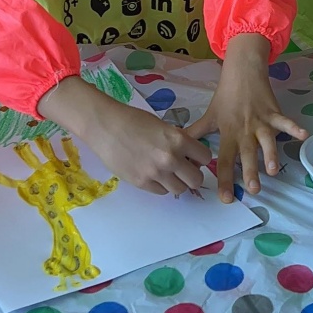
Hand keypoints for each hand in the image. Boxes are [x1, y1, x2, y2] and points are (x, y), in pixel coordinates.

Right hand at [38, 76, 210, 195]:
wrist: (106, 127)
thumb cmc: (134, 120)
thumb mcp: (163, 126)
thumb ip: (178, 141)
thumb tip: (189, 156)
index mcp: (179, 140)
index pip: (205, 157)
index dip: (200, 158)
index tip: (194, 157)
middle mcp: (171, 158)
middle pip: (196, 179)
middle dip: (193, 174)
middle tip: (184, 169)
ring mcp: (156, 173)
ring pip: (180, 189)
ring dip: (178, 182)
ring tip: (168, 173)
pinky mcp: (142, 183)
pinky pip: (161, 192)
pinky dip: (162, 186)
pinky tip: (154, 175)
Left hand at [186, 34, 306, 202]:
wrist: (242, 71)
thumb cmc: (226, 96)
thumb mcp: (210, 115)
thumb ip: (196, 133)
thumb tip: (180, 147)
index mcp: (228, 133)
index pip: (224, 160)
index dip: (224, 179)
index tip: (226, 198)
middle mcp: (244, 131)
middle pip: (247, 154)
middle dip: (250, 171)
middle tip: (254, 190)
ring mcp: (260, 122)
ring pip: (266, 141)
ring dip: (270, 154)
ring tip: (273, 170)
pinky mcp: (274, 112)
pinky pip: (285, 121)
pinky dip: (294, 128)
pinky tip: (304, 135)